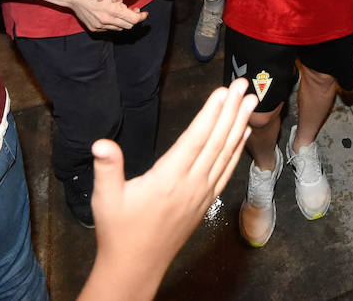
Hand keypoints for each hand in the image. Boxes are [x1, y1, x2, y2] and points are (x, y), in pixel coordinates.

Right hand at [59, 0, 147, 31]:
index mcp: (115, 10)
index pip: (134, 20)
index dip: (142, 16)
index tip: (144, 13)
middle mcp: (108, 21)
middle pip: (128, 25)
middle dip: (133, 18)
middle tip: (135, 10)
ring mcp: (100, 26)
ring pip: (119, 28)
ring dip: (123, 21)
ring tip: (123, 10)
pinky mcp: (94, 28)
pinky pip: (108, 29)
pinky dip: (112, 23)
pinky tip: (112, 13)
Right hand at [81, 80, 255, 300]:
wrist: (136, 266)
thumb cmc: (119, 231)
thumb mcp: (106, 199)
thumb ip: (107, 169)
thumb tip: (100, 143)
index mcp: (168, 180)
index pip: (195, 139)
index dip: (210, 114)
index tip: (223, 92)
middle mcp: (191, 185)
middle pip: (216, 141)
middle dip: (231, 111)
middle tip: (244, 85)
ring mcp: (202, 194)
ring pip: (225, 154)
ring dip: (238, 125)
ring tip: (251, 101)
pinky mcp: (205, 202)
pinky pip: (226, 171)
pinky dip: (237, 150)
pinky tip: (243, 134)